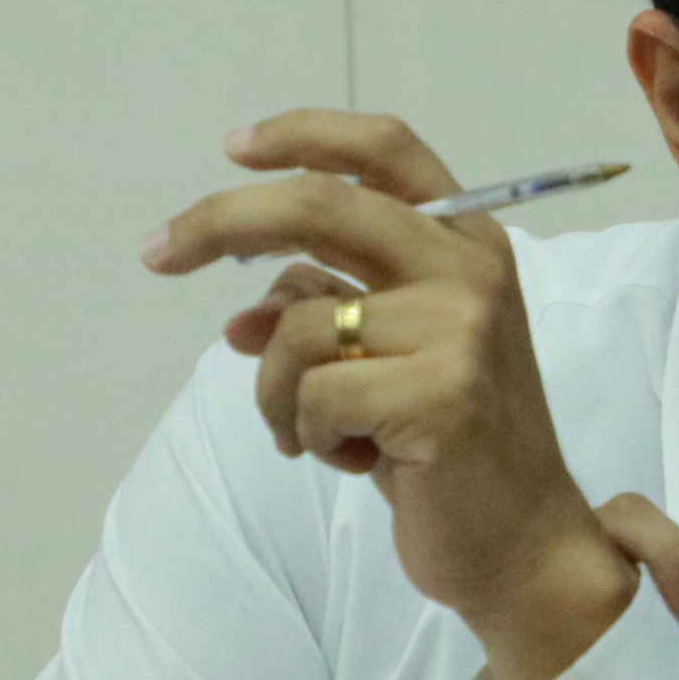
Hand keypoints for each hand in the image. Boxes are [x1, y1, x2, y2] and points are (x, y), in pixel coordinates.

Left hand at [154, 110, 630, 679]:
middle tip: (156, 254)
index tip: (233, 147)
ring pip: (297, 325)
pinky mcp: (437, 395)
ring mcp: (459, 329)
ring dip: (276, 392)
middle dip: (220, 223)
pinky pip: (310, 396)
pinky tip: (351, 460)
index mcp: (469, 245)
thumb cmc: (452, 453)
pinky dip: (306, 436)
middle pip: (319, 204)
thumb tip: (239, 319)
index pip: (386, 149)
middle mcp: (470, 271)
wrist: (522, 545)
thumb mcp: (389, 364)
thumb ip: (329, 313)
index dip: (304, 134)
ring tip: (320, 435)